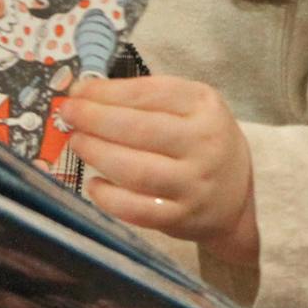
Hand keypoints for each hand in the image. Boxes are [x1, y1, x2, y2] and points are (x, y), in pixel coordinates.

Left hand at [58, 76, 257, 264]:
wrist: (238, 195)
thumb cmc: (203, 141)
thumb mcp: (192, 107)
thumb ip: (148, 98)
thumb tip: (87, 93)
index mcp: (206, 106)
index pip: (150, 93)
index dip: (108, 92)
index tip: (79, 90)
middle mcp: (203, 144)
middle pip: (139, 130)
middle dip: (95, 119)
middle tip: (69, 114)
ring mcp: (193, 184)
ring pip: (135, 170)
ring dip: (97, 154)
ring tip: (77, 142)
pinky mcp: (181, 217)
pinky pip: (137, 210)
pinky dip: (108, 197)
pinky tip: (93, 184)